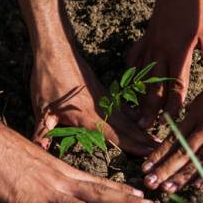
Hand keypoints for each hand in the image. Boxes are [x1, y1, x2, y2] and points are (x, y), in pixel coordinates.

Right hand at [0, 126, 153, 202]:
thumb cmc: (10, 151)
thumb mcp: (38, 163)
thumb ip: (51, 176)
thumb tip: (57, 186)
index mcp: (65, 171)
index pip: (98, 181)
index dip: (120, 188)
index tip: (140, 193)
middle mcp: (62, 180)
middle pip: (100, 192)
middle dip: (126, 201)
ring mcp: (48, 191)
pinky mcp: (31, 201)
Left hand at [31, 43, 157, 155]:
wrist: (56, 49)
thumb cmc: (47, 78)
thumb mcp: (41, 108)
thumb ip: (43, 131)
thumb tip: (38, 149)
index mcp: (88, 116)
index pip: (115, 136)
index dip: (133, 147)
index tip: (150, 154)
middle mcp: (102, 109)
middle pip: (128, 129)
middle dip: (145, 142)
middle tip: (163, 151)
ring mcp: (105, 100)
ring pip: (128, 119)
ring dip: (143, 131)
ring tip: (157, 140)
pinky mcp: (103, 93)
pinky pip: (123, 108)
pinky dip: (134, 116)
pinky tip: (140, 121)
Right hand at [128, 0, 202, 128]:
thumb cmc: (198, 8)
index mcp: (179, 52)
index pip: (175, 86)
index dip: (173, 106)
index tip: (171, 122)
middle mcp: (160, 51)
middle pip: (153, 86)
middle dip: (150, 108)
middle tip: (145, 127)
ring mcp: (149, 45)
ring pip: (141, 76)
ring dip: (138, 96)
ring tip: (134, 113)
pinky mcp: (144, 38)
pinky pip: (133, 58)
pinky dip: (131, 72)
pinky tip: (131, 82)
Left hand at [141, 63, 202, 191]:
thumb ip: (201, 110)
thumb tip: (192, 121)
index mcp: (196, 113)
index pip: (173, 139)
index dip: (159, 154)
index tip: (146, 166)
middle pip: (181, 152)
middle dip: (163, 170)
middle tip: (148, 183)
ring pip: (198, 160)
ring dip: (181, 176)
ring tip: (166, 189)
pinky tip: (197, 186)